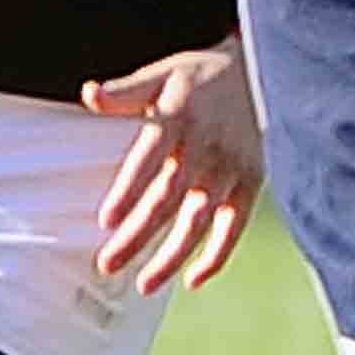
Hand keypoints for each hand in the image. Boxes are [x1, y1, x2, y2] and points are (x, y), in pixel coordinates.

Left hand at [81, 37, 263, 294]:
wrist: (265, 70)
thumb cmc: (201, 77)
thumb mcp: (164, 74)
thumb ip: (126, 91)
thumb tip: (89, 94)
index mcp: (180, 117)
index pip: (150, 157)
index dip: (130, 190)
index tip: (107, 220)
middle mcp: (207, 146)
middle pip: (169, 197)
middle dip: (138, 234)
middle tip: (108, 264)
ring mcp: (231, 168)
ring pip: (200, 219)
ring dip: (173, 255)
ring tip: (144, 284)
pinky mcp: (251, 183)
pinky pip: (235, 226)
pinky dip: (217, 255)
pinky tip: (193, 280)